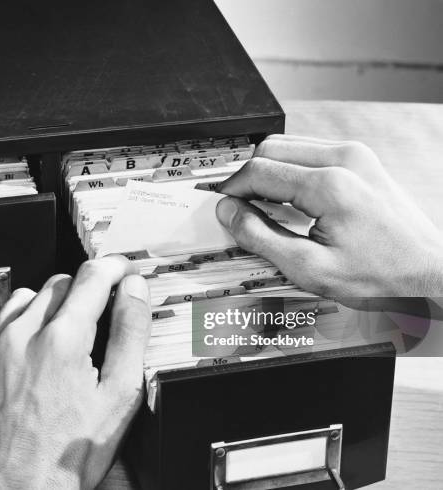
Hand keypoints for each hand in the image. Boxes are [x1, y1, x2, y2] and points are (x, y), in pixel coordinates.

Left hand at [0, 256, 150, 488]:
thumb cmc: (67, 454)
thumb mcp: (119, 395)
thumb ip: (130, 332)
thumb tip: (133, 291)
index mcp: (61, 339)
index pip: (92, 276)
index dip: (115, 267)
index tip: (123, 271)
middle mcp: (22, 336)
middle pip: (61, 281)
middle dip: (87, 288)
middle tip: (102, 311)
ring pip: (29, 296)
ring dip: (54, 302)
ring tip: (70, 331)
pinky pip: (2, 321)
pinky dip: (24, 321)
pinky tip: (37, 346)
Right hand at [216, 134, 442, 296]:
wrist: (427, 275)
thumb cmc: (383, 277)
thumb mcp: (310, 268)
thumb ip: (261, 237)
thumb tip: (230, 214)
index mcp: (330, 185)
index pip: (258, 171)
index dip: (231, 190)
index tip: (223, 208)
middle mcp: (345, 160)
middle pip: (269, 149)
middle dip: (247, 177)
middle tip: (239, 208)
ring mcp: (356, 156)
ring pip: (288, 146)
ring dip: (268, 172)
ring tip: (265, 207)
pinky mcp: (361, 161)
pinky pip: (309, 152)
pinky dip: (290, 171)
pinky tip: (291, 199)